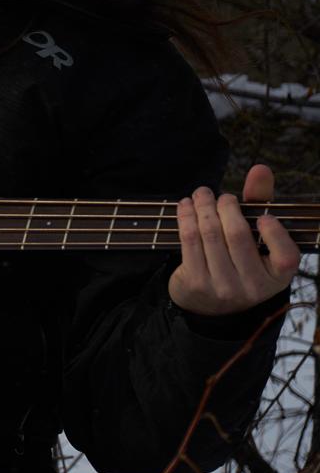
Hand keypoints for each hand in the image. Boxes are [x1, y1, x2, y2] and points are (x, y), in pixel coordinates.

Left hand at [168, 164, 299, 317]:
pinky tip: (186, 206)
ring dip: (202, 207)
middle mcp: (253, 286)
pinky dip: (186, 217)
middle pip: (238, 236)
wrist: (211, 303)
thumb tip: (261, 168)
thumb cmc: (239, 260)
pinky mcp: (197, 282)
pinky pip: (189, 241)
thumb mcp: (257, 238)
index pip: (286, 256)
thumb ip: (261, 203)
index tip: (263, 216)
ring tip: (200, 194)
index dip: (275, 233)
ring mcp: (224, 287)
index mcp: (277, 277)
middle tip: (218, 194)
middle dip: (225, 206)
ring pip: (211, 235)